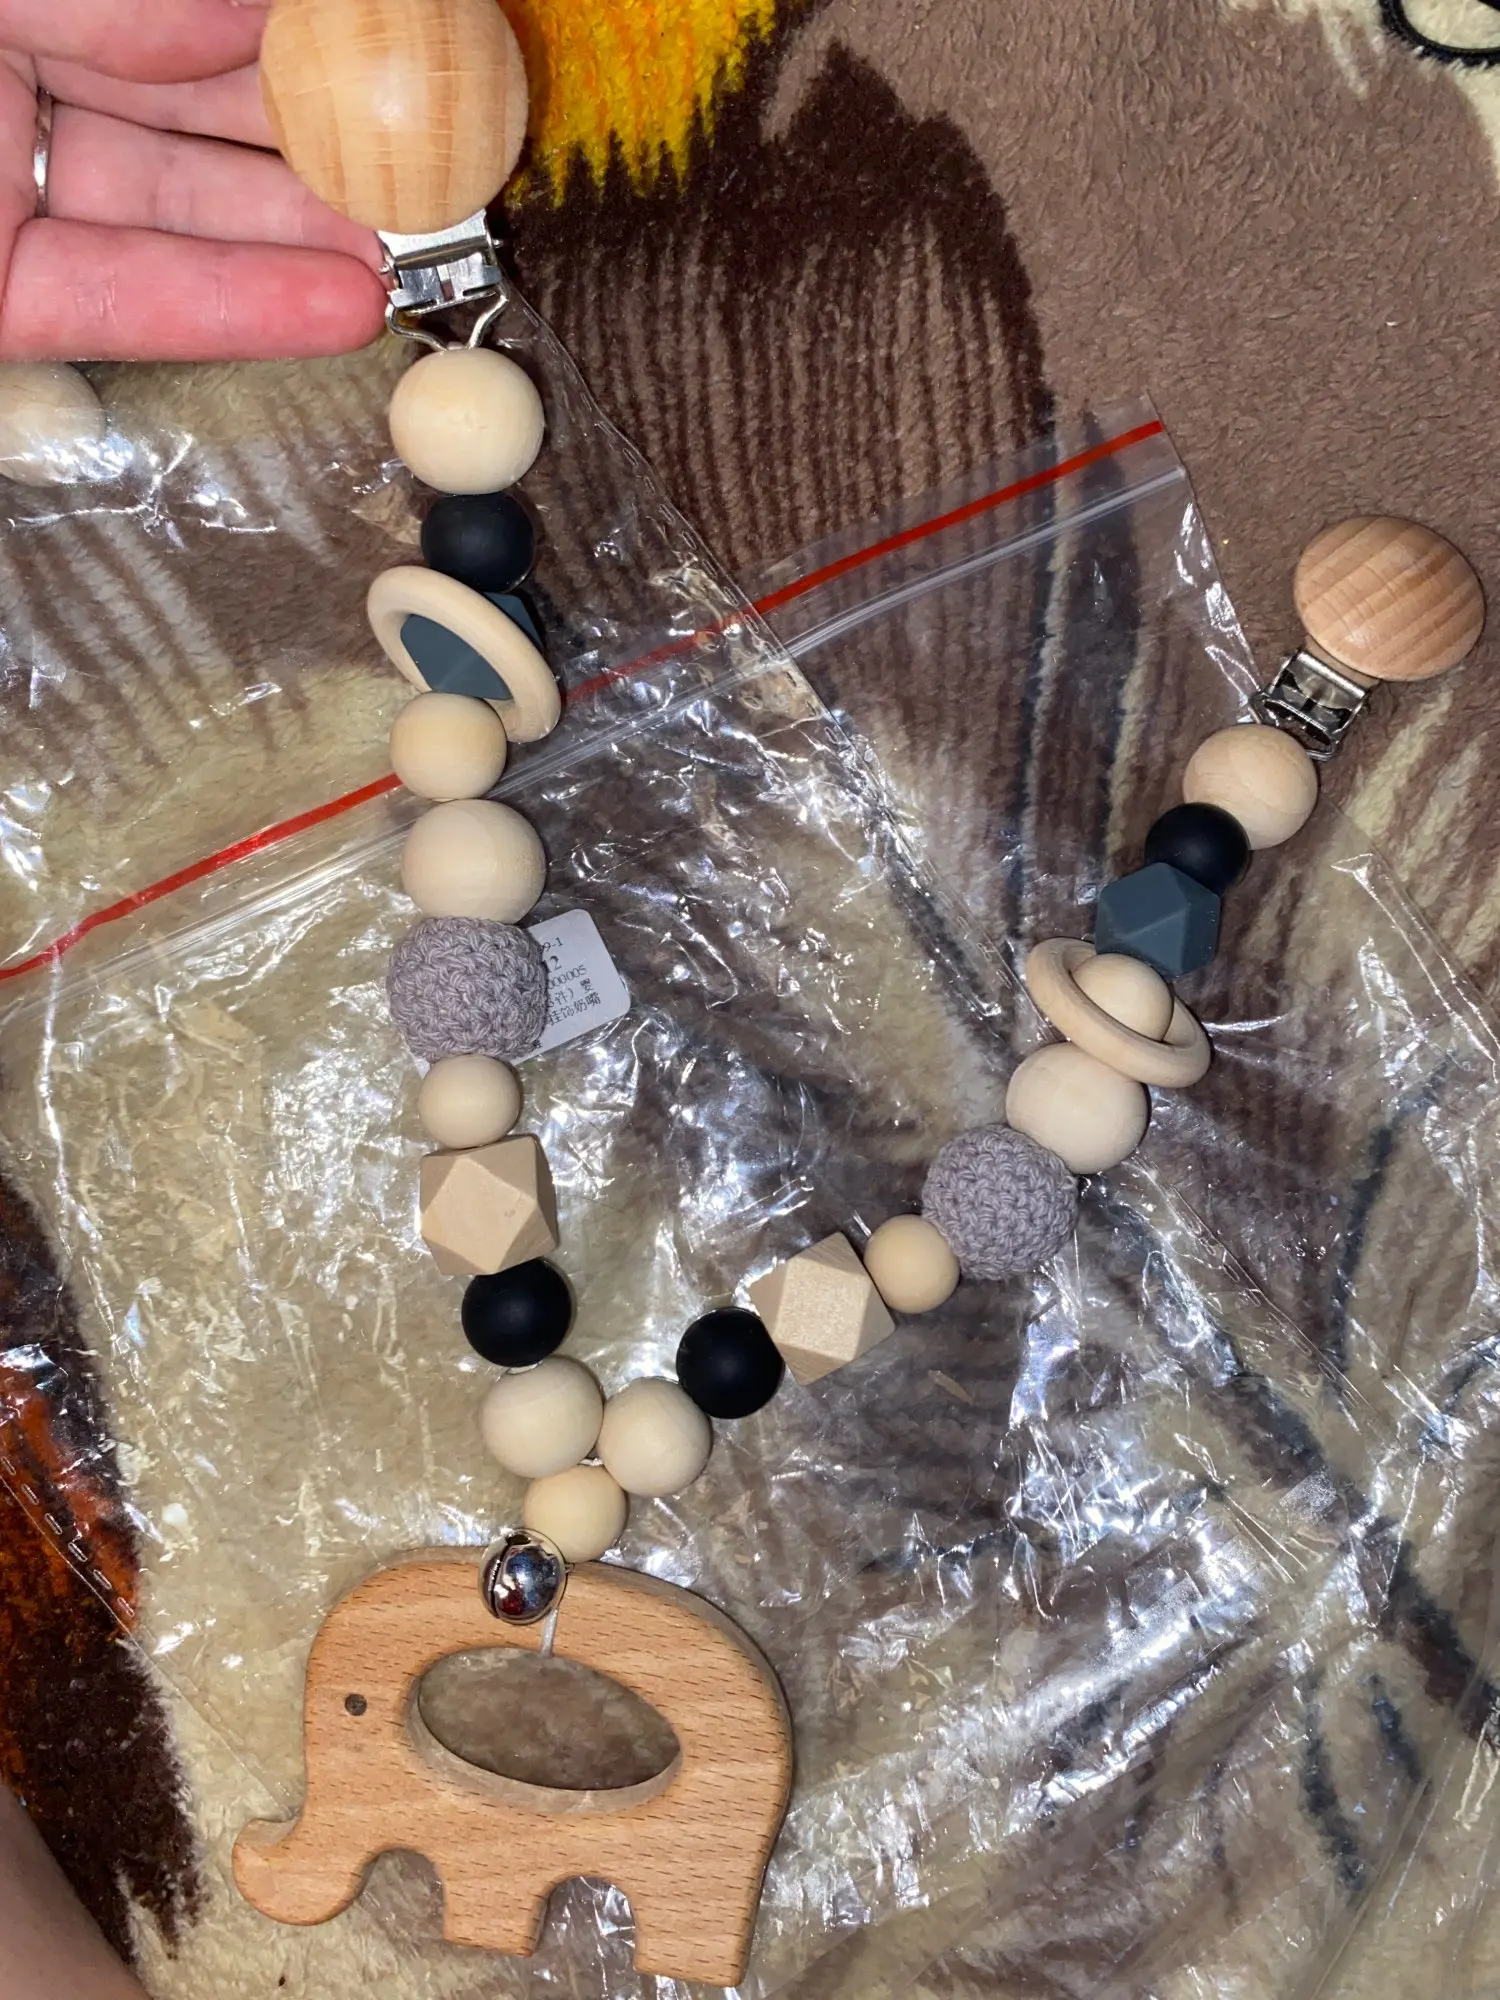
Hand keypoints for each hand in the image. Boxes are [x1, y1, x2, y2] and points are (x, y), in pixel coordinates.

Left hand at [0, 0, 387, 360]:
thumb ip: (118, 2)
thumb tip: (248, 20)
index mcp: (13, 11)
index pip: (164, 29)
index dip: (269, 51)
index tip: (362, 63)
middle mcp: (13, 103)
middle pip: (187, 134)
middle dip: (307, 157)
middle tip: (407, 170)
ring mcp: (5, 209)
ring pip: (172, 228)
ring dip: (300, 247)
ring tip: (402, 253)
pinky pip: (120, 308)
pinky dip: (233, 313)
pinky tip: (339, 307)